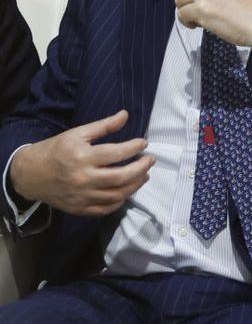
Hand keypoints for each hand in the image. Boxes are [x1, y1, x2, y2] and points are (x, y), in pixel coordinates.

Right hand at [9, 110, 152, 216]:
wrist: (29, 174)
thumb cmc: (55, 150)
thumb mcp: (77, 134)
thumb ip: (103, 126)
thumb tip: (125, 115)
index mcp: (82, 157)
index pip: (116, 153)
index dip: (134, 147)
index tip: (144, 143)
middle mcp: (82, 178)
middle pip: (120, 177)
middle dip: (140, 168)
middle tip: (150, 160)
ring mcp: (81, 196)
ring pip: (116, 195)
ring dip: (135, 185)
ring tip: (144, 175)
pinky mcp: (79, 208)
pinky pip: (105, 209)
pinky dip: (120, 201)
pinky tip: (127, 190)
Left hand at [175, 0, 251, 52]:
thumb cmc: (246, 11)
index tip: (203, 3)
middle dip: (187, 2)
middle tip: (201, 12)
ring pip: (179, 2)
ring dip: (186, 13)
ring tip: (201, 19)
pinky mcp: (200, 8)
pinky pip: (181, 15)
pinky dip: (187, 23)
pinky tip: (200, 25)